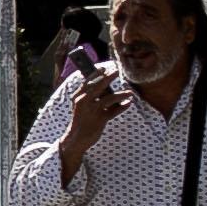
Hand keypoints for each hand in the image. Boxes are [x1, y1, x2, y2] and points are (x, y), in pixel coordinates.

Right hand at [53, 69, 119, 184]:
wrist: (76, 139)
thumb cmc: (81, 120)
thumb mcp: (82, 107)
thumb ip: (92, 98)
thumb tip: (107, 89)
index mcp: (77, 97)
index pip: (88, 81)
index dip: (96, 74)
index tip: (105, 67)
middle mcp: (83, 102)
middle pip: (99, 86)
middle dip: (109, 78)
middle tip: (118, 71)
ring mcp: (92, 111)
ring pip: (109, 98)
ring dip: (121, 94)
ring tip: (130, 92)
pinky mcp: (100, 120)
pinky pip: (114, 111)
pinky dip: (122, 107)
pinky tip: (128, 103)